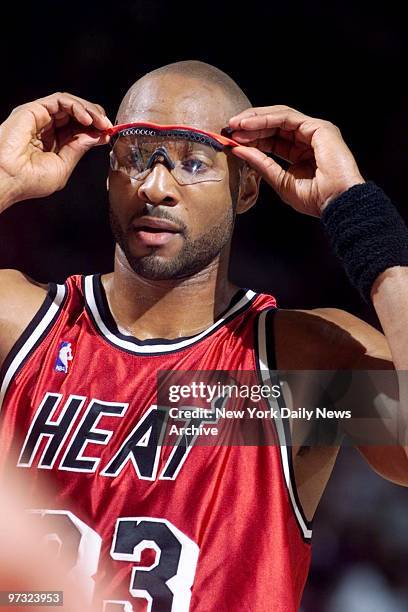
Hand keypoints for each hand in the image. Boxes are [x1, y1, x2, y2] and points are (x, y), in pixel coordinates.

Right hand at [0, 92, 111, 207]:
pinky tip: (87, 119)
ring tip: (101, 123)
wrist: (8, 179)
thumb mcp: (63, 166)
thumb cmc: (29, 180)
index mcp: (53, 145)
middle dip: (96, 118)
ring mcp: (39, 118)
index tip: (109, 134)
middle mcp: (46, 129)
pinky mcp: (33, 110)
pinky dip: (76, 106)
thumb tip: (98, 136)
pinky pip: (60, 100)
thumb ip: (79, 148)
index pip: (78, 130)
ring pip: (70, 104)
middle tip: (108, 126)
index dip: (95, 129)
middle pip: (76, 115)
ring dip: (90, 110)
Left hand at [228, 105, 364, 215]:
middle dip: (250, 125)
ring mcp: (315, 130)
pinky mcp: (319, 127)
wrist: (336, 202)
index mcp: (300, 152)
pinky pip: (287, 117)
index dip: (252, 138)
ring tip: (235, 125)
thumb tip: (238, 150)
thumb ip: (261, 164)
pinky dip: (266, 119)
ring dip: (255, 119)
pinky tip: (249, 125)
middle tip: (229, 128)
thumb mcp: (280, 181)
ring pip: (279, 116)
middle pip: (274, 124)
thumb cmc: (315, 198)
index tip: (232, 141)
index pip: (272, 139)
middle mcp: (308, 138)